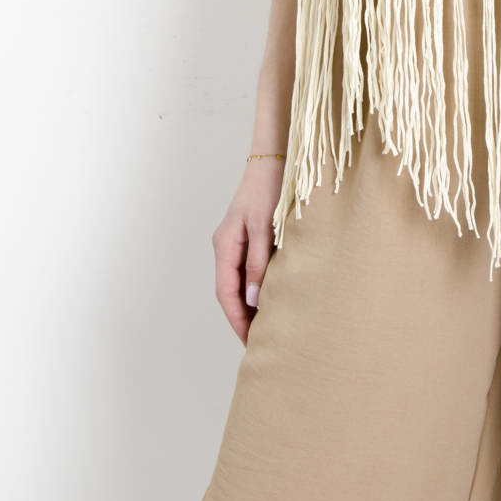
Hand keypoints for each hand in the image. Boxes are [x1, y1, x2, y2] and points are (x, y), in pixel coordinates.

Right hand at [211, 158, 284, 344]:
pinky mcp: (250, 235)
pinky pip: (249, 269)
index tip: (250, 342)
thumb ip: (258, 264)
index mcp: (225, 245)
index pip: (226, 293)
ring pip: (239, 281)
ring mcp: (236, 241)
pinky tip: (272, 296)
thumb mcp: (264, 228)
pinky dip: (257, 287)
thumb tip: (254, 301)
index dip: (237, 319)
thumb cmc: (269, 188)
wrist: (276, 157)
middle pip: (230, 291)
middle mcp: (226, 245)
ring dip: (250, 303)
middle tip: (260, 342)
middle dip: (243, 317)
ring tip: (267, 326)